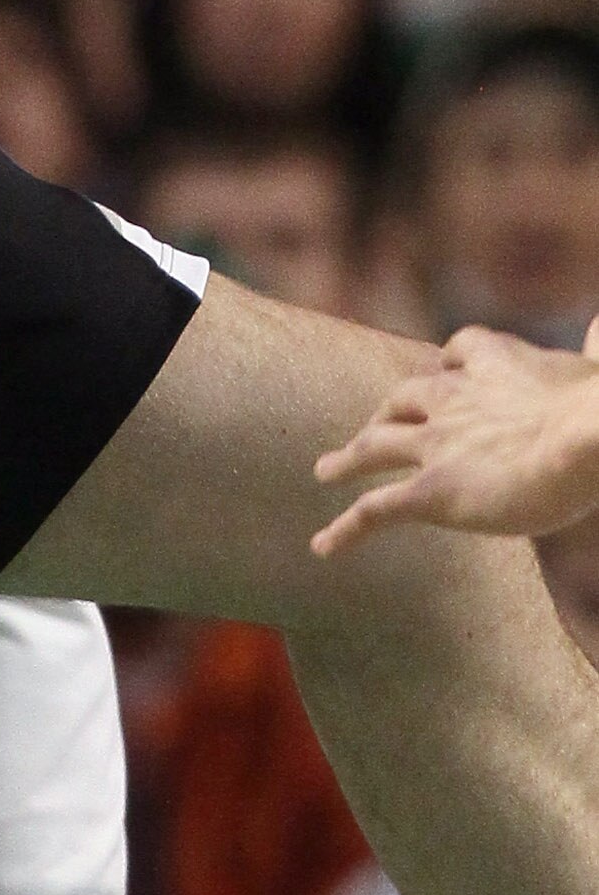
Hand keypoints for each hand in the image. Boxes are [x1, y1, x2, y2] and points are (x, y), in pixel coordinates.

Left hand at [312, 325, 598, 555]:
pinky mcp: (433, 492)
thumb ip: (598, 346)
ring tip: (324, 471)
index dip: (453, 363)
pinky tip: (323, 548)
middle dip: (387, 412)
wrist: (584, 436)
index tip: (446, 367)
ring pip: (375, 447)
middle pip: (406, 399)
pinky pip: (376, 511)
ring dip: (347, 459)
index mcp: (498, 365)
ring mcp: (437, 446)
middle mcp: (455, 400)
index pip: (463, 351)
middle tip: (373, 427)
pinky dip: (345, 529)